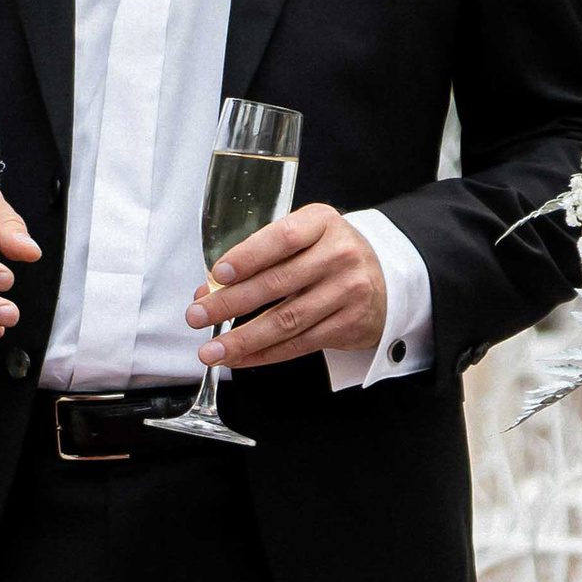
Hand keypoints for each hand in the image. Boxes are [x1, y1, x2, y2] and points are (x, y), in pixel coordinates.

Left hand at [191, 203, 386, 368]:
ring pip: (286, 320)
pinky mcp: (350, 324)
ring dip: (243, 339)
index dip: (249, 256)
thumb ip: (259, 258)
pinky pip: (300, 344)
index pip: (283, 238)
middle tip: (197, 315)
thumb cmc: (329, 255)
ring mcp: (348, 291)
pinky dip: (265, 354)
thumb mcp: (303, 239)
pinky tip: (240, 357)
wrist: (385, 279)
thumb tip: (207, 291)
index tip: (218, 274)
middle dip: (230, 303)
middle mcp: (340, 255)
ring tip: (211, 350)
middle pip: (278, 283)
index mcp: (322, 223)